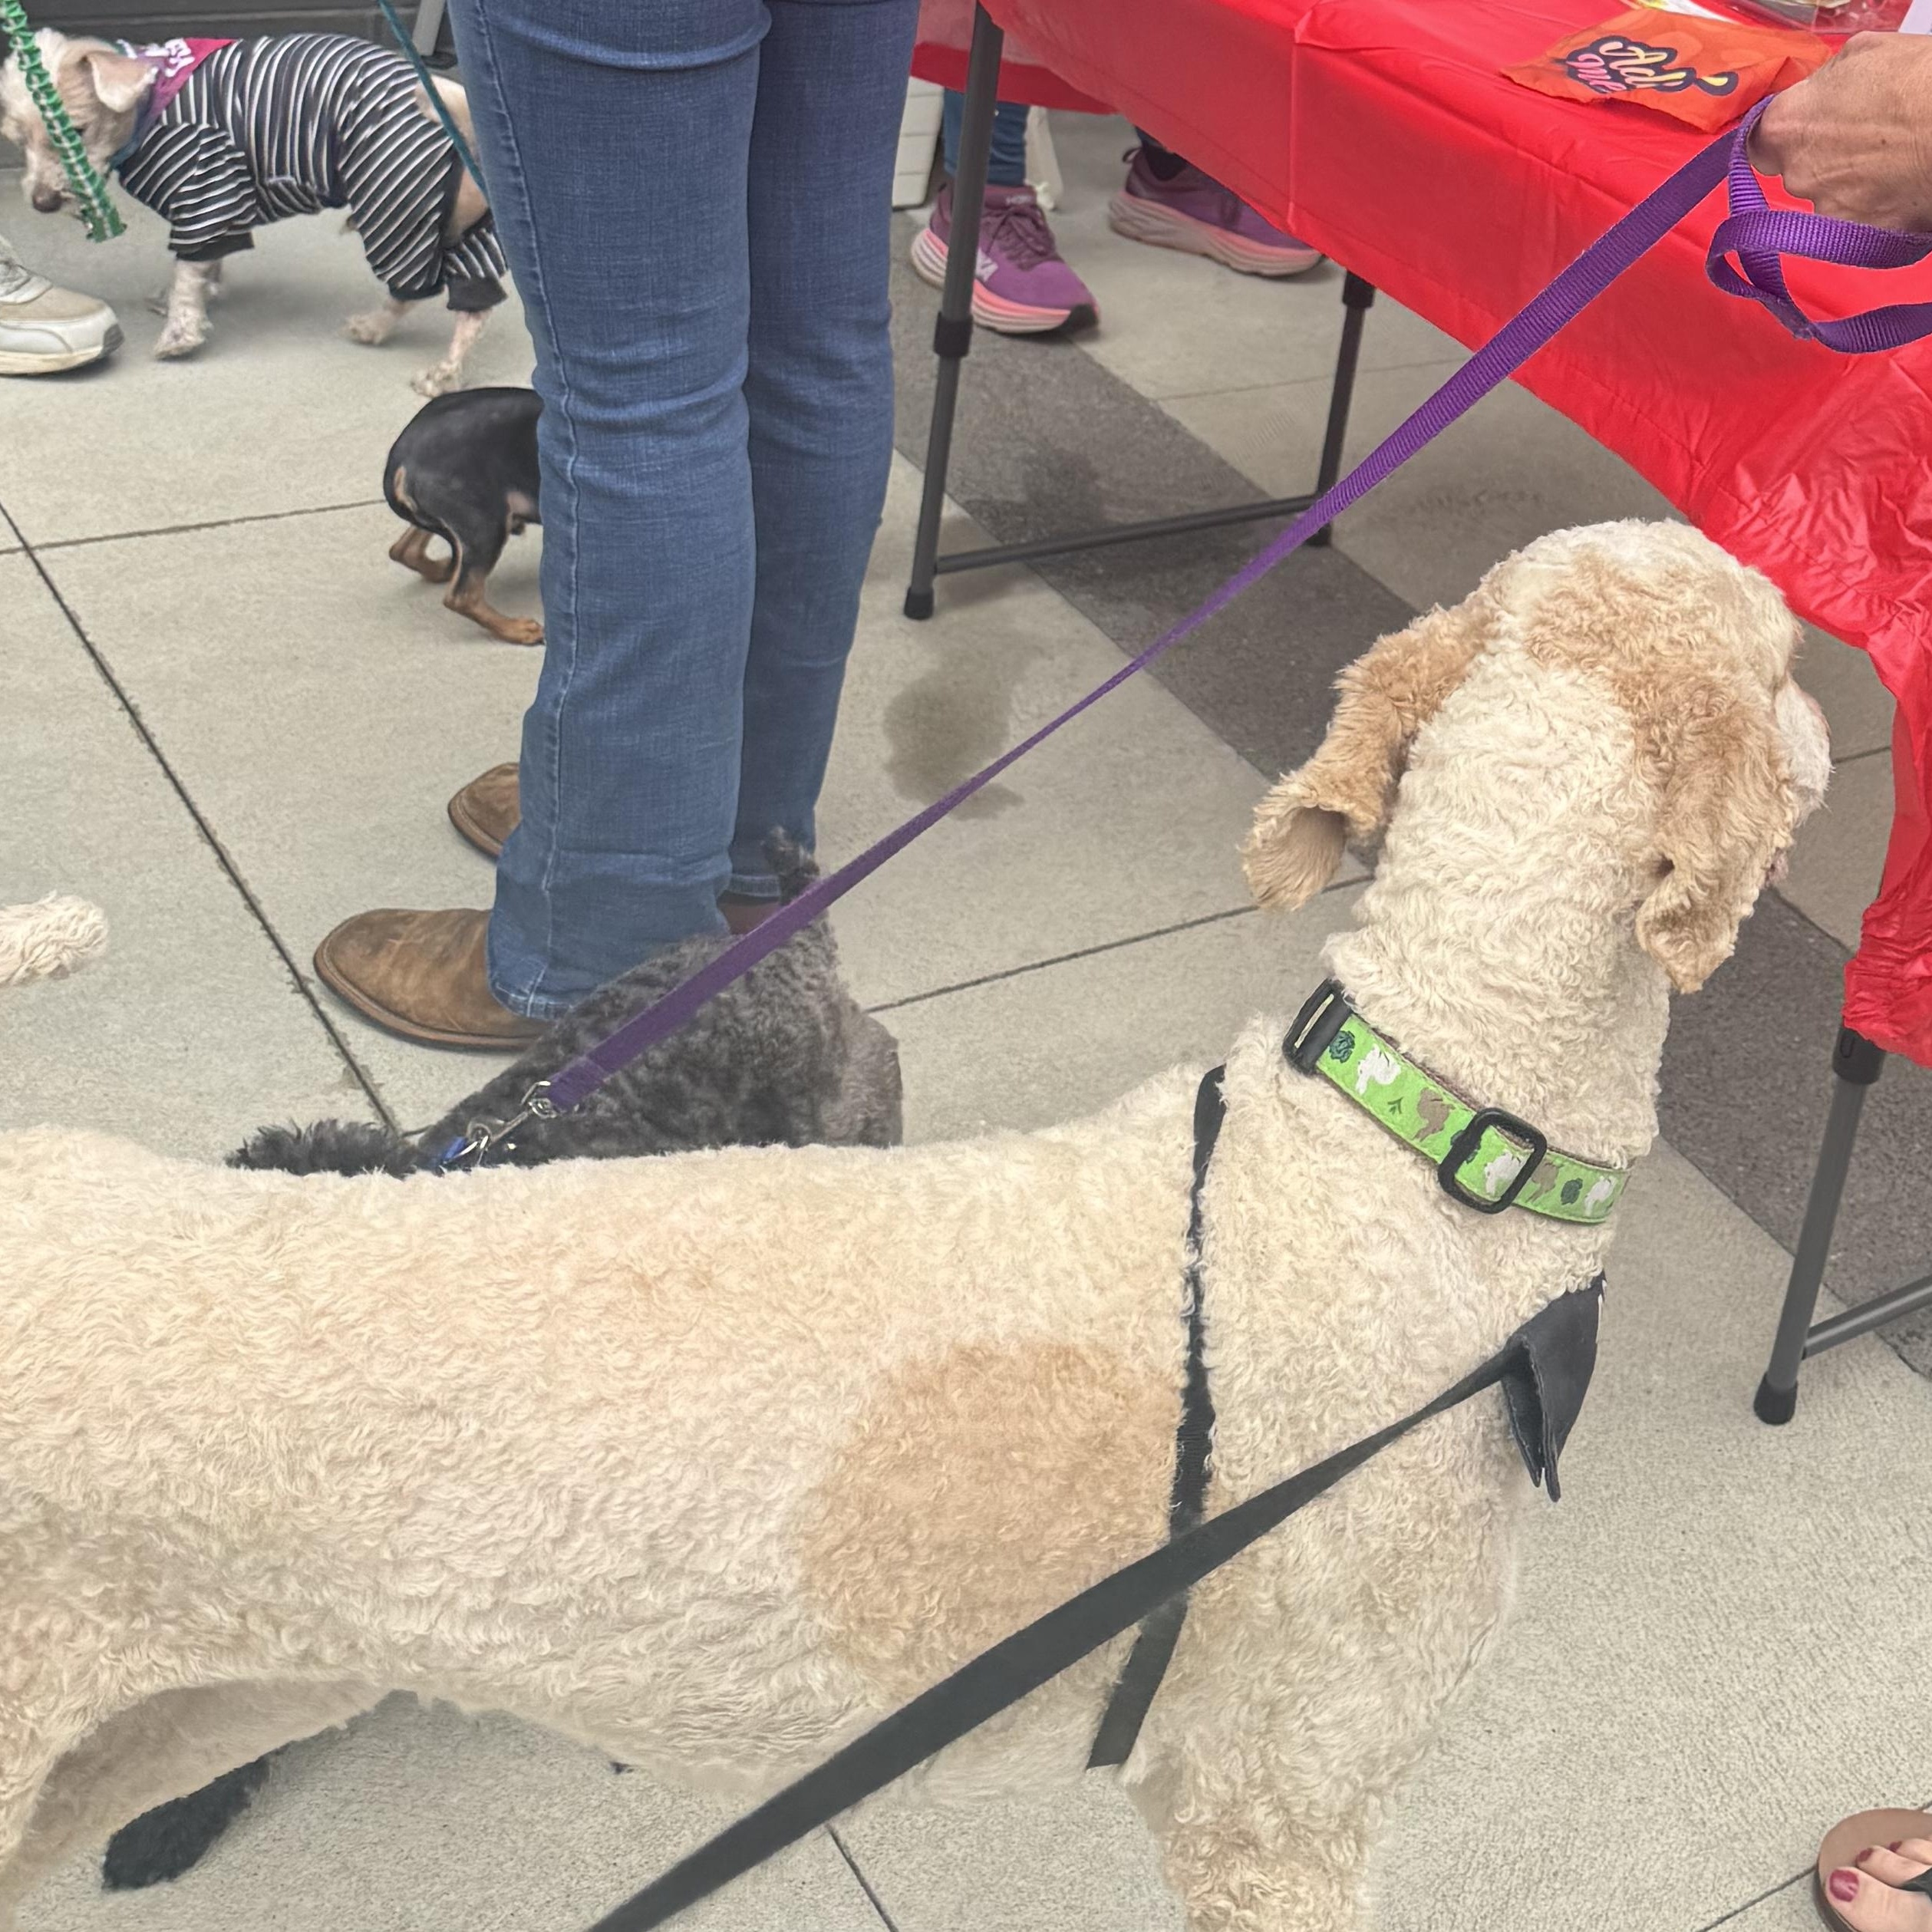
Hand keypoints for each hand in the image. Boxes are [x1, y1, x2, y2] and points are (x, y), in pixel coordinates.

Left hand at [1750, 31, 1931, 231]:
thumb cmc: (1913, 77)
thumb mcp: (1861, 53)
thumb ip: (1822, 84)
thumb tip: (1817, 95)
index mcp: (1786, 125)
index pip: (1760, 143)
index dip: (1785, 136)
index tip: (1806, 130)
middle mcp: (1795, 174)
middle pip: (1796, 170)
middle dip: (1821, 157)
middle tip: (1862, 137)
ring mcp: (1824, 208)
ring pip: (1828, 197)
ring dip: (1850, 182)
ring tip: (1889, 158)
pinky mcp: (1855, 235)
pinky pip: (1856, 219)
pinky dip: (1873, 205)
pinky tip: (1898, 182)